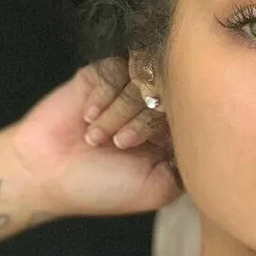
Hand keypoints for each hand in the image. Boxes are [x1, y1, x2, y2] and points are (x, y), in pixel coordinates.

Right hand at [8, 59, 182, 218]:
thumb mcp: (157, 188)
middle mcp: (155, 108)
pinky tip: (87, 118)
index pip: (193, 112)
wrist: (43, 173)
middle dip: (143, 120)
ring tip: (97, 137)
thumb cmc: (101, 187)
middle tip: (119, 144)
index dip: (171, 127)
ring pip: (145, 79)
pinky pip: (118, 67)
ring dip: (120, 110)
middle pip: (171, 92)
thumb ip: (190, 163)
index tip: (140, 150)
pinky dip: (104, 95)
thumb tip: (212, 133)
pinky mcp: (103, 73)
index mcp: (172, 133)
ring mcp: (129, 89)